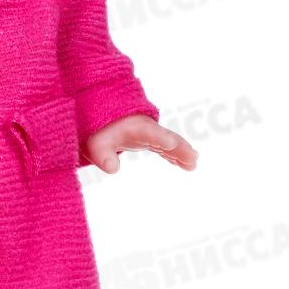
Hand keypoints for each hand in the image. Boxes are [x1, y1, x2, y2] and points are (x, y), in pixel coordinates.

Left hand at [83, 114, 197, 174]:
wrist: (96, 119)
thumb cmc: (96, 131)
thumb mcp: (95, 144)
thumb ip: (103, 155)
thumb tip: (112, 169)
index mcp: (133, 125)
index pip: (148, 132)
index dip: (158, 137)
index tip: (170, 143)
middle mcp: (145, 127)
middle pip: (164, 136)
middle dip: (178, 146)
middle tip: (192, 157)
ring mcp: (148, 133)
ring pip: (168, 141)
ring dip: (181, 152)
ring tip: (193, 163)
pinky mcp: (148, 139)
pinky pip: (165, 147)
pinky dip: (175, 154)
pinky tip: (186, 164)